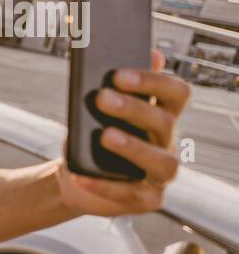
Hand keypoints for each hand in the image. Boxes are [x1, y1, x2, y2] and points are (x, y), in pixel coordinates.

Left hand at [58, 50, 189, 214]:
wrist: (76, 173)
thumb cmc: (90, 136)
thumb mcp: (96, 110)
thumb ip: (114, 85)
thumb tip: (142, 53)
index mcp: (162, 115)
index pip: (176, 93)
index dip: (152, 81)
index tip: (118, 74)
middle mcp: (167, 142)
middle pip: (164, 123)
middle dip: (133, 109)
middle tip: (101, 97)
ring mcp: (160, 174)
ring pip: (162, 161)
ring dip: (133, 147)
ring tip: (105, 136)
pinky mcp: (147, 199)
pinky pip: (131, 194)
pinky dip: (104, 185)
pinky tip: (80, 175)